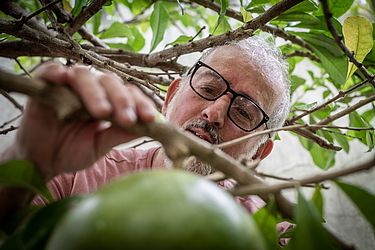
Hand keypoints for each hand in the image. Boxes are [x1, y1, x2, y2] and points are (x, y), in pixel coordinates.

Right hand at [8, 62, 155, 179]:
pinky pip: (49, 71)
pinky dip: (56, 72)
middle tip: (127, 118)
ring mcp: (67, 86)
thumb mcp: (100, 146)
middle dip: (121, 99)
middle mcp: (90, 89)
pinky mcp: (43, 86)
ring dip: (95, 92)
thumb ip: (119, 134)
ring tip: (102, 112)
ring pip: (84, 76)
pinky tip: (63, 78)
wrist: (42, 161)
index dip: (140, 104)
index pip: (128, 94)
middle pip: (110, 82)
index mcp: (108, 101)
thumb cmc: (73, 151)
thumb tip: (149, 127)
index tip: (150, 118)